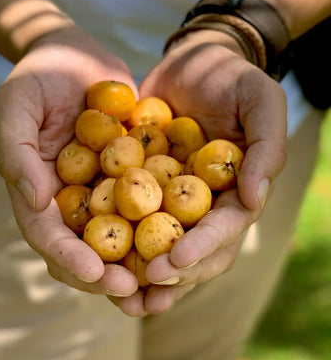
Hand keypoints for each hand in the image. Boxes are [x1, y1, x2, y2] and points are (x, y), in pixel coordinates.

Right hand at [0, 25, 138, 298]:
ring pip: (118, 240)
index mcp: (36, 193)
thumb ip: (17, 153)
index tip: (96, 272)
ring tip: (163, 284)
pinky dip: (162, 228)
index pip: (47, 236)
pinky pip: (147, 208)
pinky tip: (187, 241)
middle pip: (83, 251)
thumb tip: (36, 202)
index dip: (69, 258)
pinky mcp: (131, 178)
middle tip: (134, 289)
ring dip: (137, 265)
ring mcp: (101, 193)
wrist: (75, 54)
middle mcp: (69, 202)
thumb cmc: (38, 75)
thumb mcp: (16, 106)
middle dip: (105, 275)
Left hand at [109, 30, 287, 315]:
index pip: (223, 231)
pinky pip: (126, 220)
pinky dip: (113, 243)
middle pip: (192, 253)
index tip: (174, 259)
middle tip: (142, 287)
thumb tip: (254, 200)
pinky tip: (92, 260)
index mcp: (234, 195)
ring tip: (118, 297)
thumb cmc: (230, 78)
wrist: (190, 62)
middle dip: (170, 274)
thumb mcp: (260, 100)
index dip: (202, 248)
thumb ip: (267, 147)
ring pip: (158, 248)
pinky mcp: (140, 190)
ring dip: (141, 276)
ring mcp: (170, 202)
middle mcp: (203, 207)